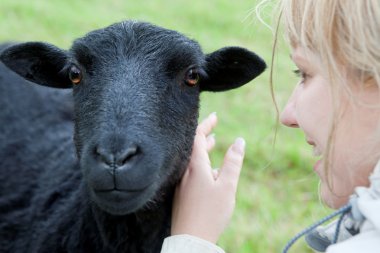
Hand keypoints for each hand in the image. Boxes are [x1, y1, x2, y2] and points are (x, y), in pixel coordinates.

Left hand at [171, 112, 244, 243]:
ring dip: (203, 149)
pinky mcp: (181, 193)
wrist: (191, 239)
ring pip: (192, 159)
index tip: (215, 116)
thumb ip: (233, 162)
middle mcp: (185, 172)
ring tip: (213, 143)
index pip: (197, 136)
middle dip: (204, 135)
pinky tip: (210, 171)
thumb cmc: (210, 213)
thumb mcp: (227, 186)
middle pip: (192, 147)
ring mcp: (181, 183)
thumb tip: (239, 141)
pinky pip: (190, 171)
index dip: (206, 124)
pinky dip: (200, 164)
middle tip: (214, 127)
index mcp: (195, 166)